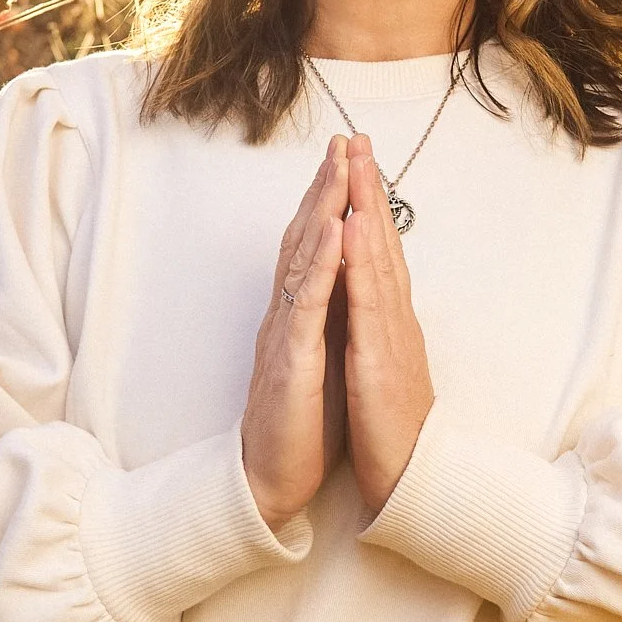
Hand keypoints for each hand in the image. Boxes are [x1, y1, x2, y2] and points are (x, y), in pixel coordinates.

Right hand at [242, 136, 348, 529]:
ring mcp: (286, 332)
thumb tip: (341, 286)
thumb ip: (324, 320)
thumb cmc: (300, 424)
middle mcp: (287, 314)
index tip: (349, 159)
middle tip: (343, 141)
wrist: (272, 479)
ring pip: (303, 259)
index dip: (329, 201)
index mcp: (300, 315)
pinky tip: (333, 230)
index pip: (314, 246)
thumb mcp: (318, 360)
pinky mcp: (290, 359)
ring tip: (339, 167)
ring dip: (322, 209)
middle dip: (325, 187)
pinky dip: (320, 262)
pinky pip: (305, 303)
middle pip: (305, 238)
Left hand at [342, 134, 434, 511]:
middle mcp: (395, 320)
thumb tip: (373, 301)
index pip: (379, 254)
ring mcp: (390, 336)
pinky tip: (356, 227)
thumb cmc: (394, 430)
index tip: (356, 165)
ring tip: (357, 164)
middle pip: (382, 244)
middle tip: (357, 141)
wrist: (410, 481)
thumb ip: (380, 331)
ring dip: (368, 208)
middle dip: (369, 190)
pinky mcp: (379, 359)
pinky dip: (362, 259)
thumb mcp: (384, 368)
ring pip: (379, 261)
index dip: (369, 207)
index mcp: (390, 322)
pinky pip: (368, 301)